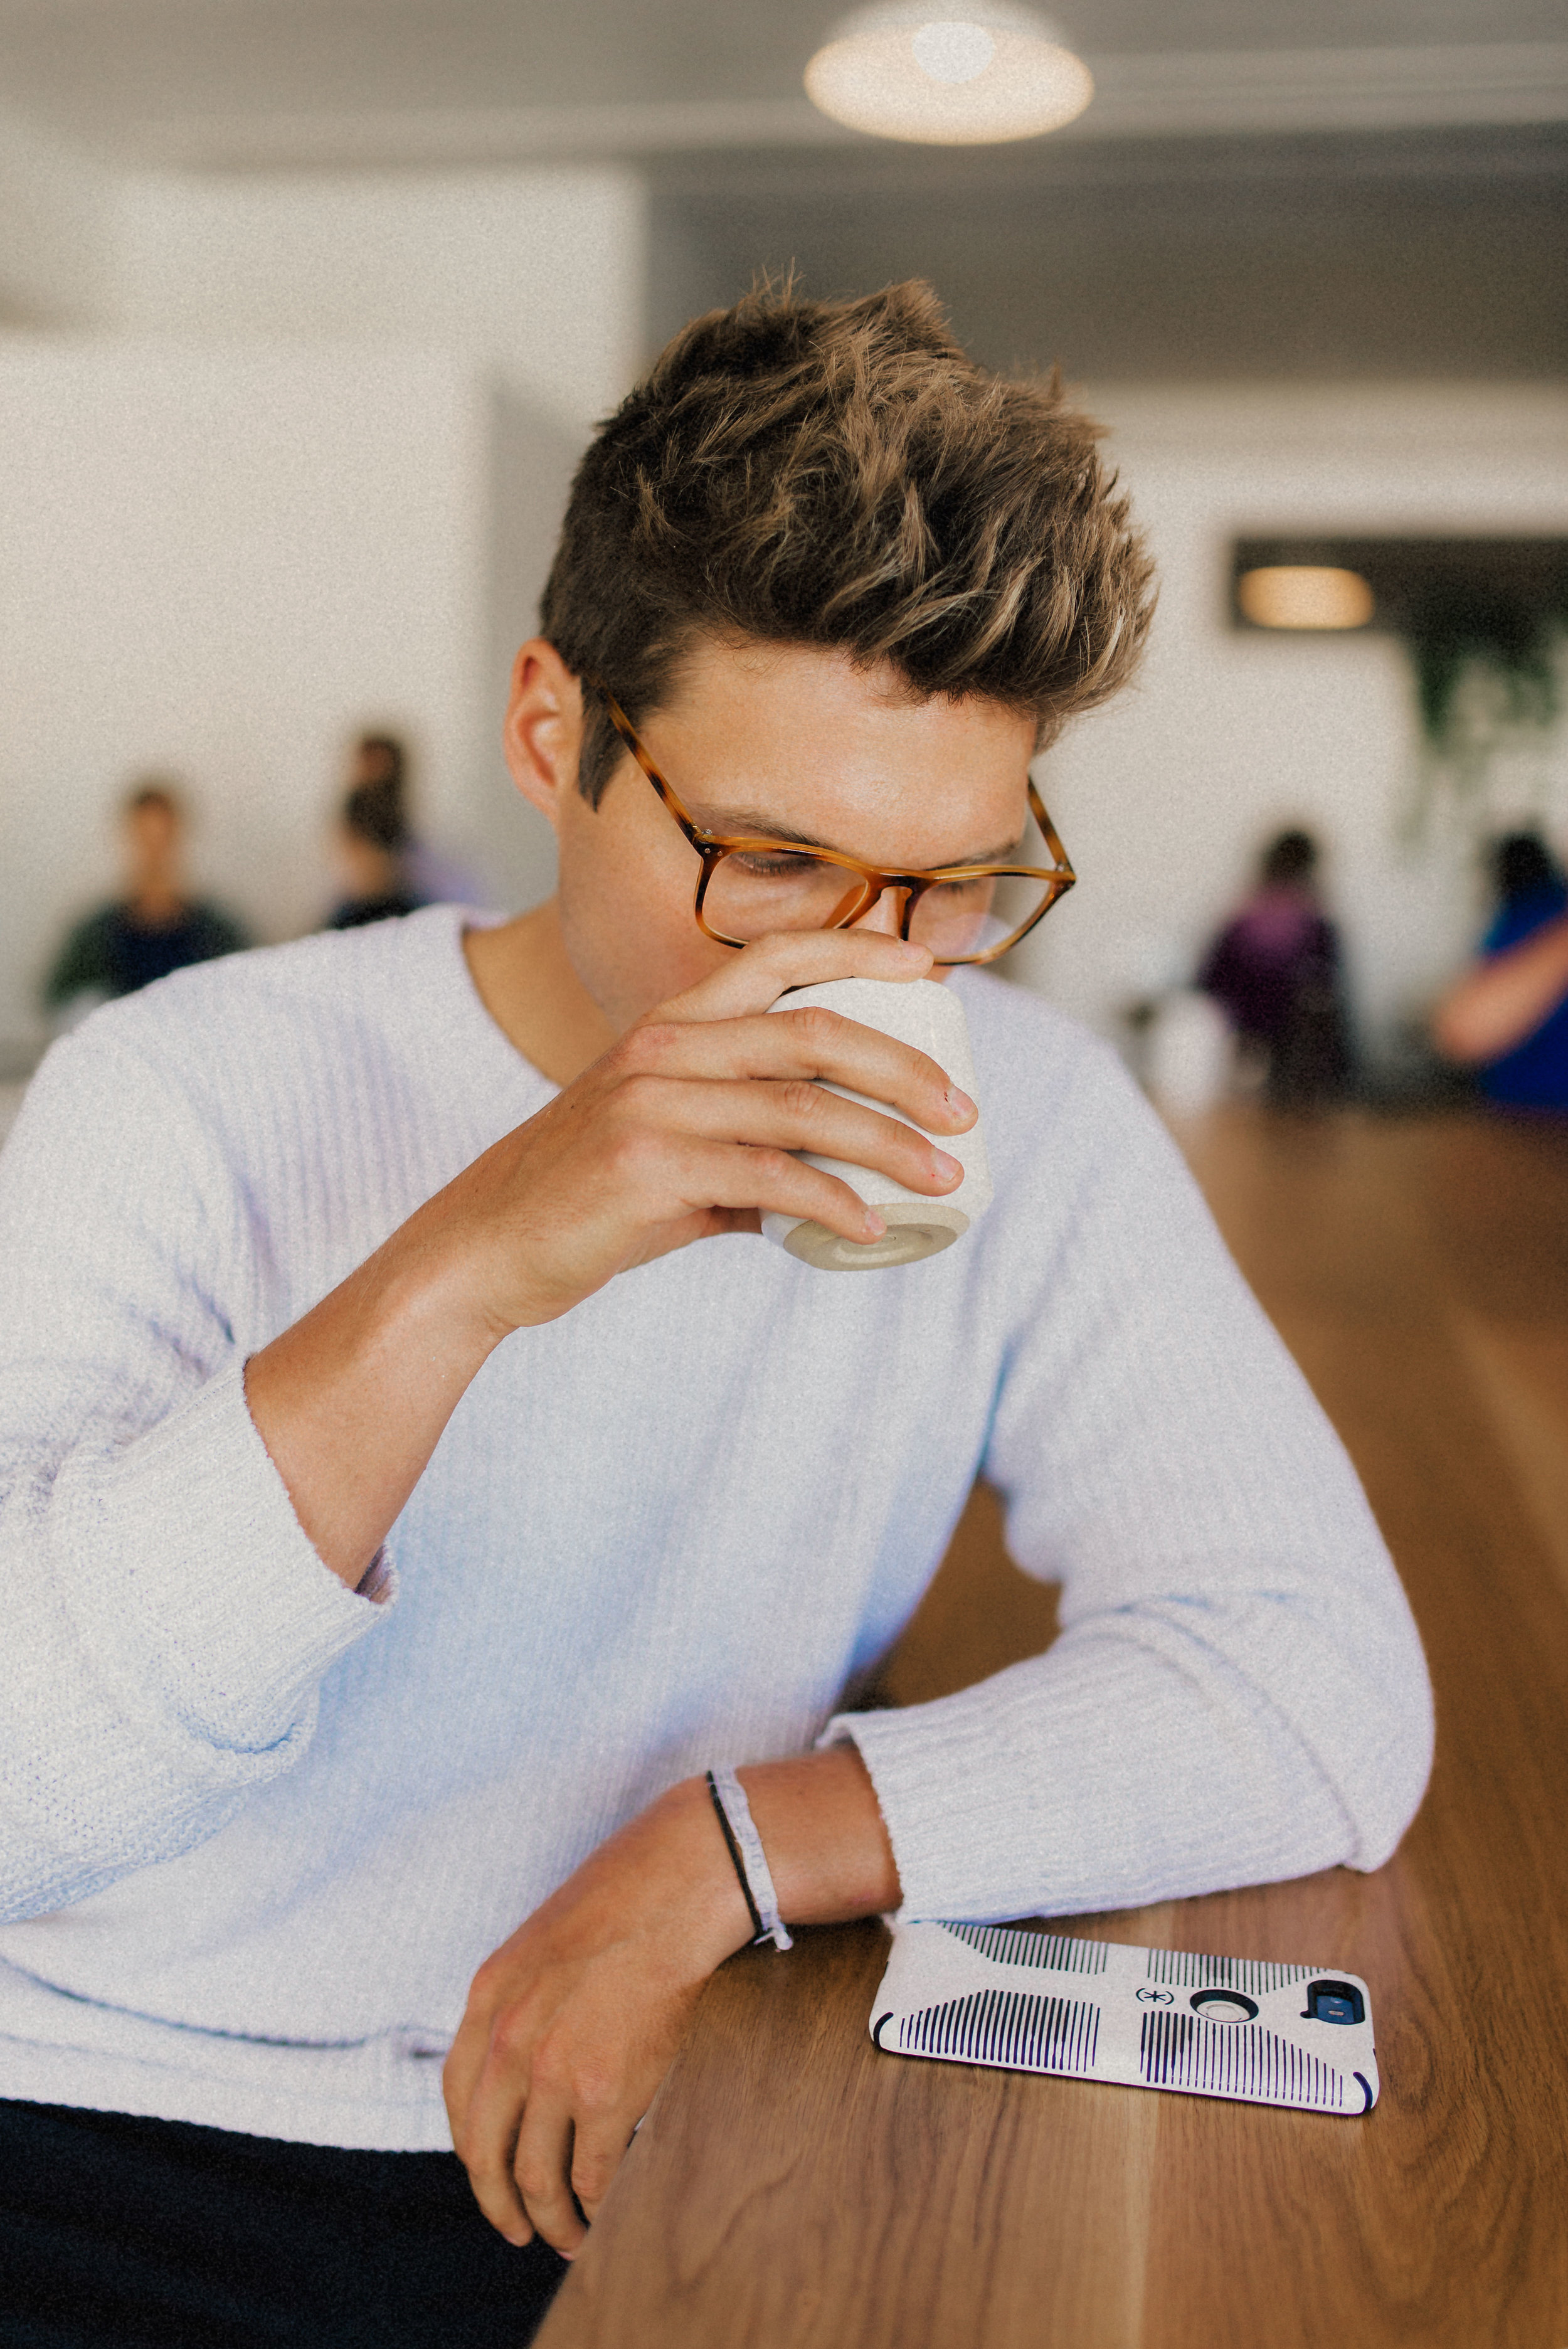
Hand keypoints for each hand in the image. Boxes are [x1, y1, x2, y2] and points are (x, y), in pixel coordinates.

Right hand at [440, 926, 978, 1336]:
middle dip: (905, 1069)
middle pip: (814, 1034)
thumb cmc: (586, 1195)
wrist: (486, 1247)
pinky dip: (831, 1202)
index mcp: (671, 1025)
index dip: (857, 950)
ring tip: (944, 1178)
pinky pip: (767, 1180)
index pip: (774, 955)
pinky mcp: (645, 1167)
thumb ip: (741, 1143)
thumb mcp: (663, 1141)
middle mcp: (662, 1047)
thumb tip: (830, 1180)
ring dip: (888, 1145)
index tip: (931, 973)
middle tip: (965, 1111)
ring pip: (803, 1108)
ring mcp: (650, 1103)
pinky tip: (869, 1227)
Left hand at [443, 1748, 898, 2252]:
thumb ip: (524, 1999)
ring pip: (537, 2177)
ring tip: (570, 2235)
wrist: (679, 1880)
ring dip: (552, 2218)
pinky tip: (606, 2214)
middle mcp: (507, 2041)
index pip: (458, 2101)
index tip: (491, 2178)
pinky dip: (596, 2206)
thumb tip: (530, 2063)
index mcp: (487, 1998)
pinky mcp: (605, 2091)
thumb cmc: (627, 1900)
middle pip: (486, 2153)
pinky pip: (592, 2174)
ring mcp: (553, 2070)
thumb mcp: (545, 1942)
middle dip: (502, 2203)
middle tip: (522, 2229)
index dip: (473, 2153)